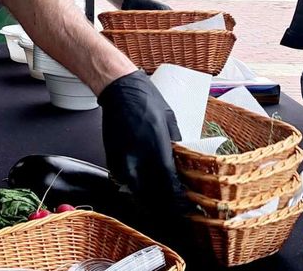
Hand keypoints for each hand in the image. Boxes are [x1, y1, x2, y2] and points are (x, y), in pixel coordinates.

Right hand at [98, 71, 187, 220]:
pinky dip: (136, 192)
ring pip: (138, 195)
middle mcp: (139, 160)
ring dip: (151, 203)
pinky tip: (145, 192)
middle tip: (179, 212)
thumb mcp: (171, 122)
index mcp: (158, 150)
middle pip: (154, 197)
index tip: (189, 208)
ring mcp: (123, 162)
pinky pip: (126, 184)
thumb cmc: (148, 102)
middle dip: (167, 208)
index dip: (181, 202)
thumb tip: (183, 165)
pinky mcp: (112, 160)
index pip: (171, 187)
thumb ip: (175, 146)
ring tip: (162, 205)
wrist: (119, 90)